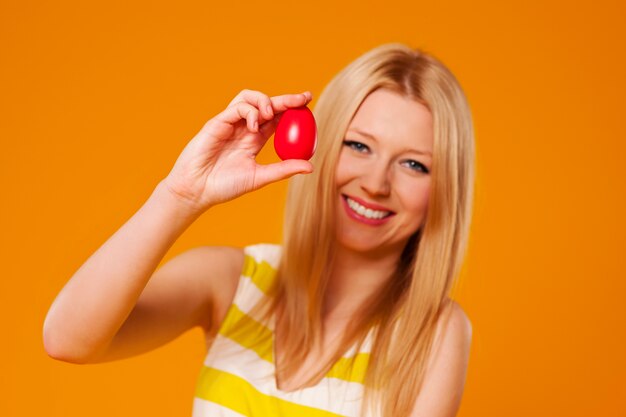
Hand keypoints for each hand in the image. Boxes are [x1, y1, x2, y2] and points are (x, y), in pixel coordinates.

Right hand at [162, 89, 313, 213]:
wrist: (197, 190)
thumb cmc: (225, 186)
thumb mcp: (260, 177)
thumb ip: (283, 169)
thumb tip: (310, 166)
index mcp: (255, 139)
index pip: (276, 119)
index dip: (292, 109)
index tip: (308, 103)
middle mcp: (244, 128)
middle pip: (266, 105)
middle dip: (286, 99)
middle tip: (303, 98)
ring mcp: (230, 124)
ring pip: (249, 98)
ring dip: (265, 101)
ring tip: (271, 114)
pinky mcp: (217, 123)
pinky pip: (236, 108)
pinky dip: (249, 112)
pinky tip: (255, 126)